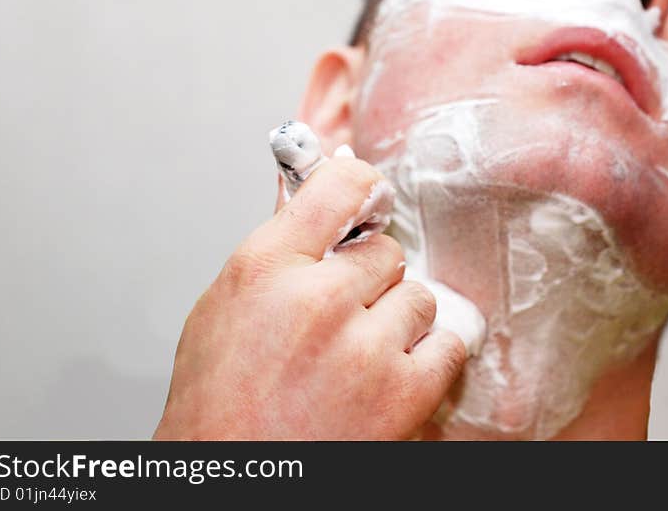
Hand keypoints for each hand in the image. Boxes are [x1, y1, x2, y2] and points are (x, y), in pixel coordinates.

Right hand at [154, 157, 466, 439]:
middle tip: (342, 314)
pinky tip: (391, 374)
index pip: (340, 186)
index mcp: (265, 268)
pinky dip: (427, 357)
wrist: (232, 480)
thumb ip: (276, 246)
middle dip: (369, 279)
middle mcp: (317, 299)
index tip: (369, 196)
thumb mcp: (226, 305)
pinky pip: (448, 343)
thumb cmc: (218, 403)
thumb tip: (309, 192)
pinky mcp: (404, 392)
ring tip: (358, 355)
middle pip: (386, 251)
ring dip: (397, 321)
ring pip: (419, 297)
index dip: (361, 186)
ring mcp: (365, 347)